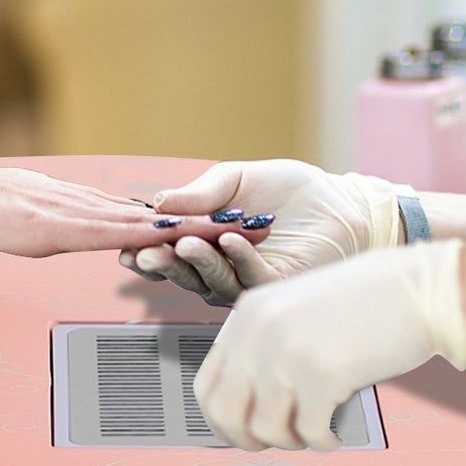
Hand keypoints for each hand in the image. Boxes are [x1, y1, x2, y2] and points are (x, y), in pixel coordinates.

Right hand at [0, 147, 275, 258]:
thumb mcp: (42, 220)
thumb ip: (71, 225)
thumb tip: (90, 233)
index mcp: (90, 206)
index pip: (151, 213)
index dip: (190, 218)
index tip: (226, 221)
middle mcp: (94, 206)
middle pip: (162, 214)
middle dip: (207, 221)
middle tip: (251, 223)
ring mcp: (82, 214)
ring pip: (147, 221)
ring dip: (188, 228)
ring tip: (230, 230)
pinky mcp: (67, 225)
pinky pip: (115, 230)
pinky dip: (148, 234)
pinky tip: (172, 235)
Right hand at [119, 159, 401, 304]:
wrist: (338, 201)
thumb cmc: (288, 191)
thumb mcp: (236, 179)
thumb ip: (200, 192)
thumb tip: (158, 202)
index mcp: (207, 244)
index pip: (169, 251)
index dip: (146, 249)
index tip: (127, 243)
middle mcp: (223, 269)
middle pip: (185, 273)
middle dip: (163, 263)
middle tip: (146, 253)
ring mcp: (249, 282)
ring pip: (213, 281)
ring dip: (197, 262)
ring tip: (184, 241)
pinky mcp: (278, 286)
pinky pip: (252, 277)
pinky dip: (238, 258)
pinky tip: (229, 240)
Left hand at [193, 240, 465, 450]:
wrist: (413, 287)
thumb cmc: (360, 305)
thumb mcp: (295, 312)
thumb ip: (264, 349)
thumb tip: (246, 413)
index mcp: (248, 312)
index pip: (206, 385)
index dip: (221, 420)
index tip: (244, 432)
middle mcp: (259, 331)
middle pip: (225, 414)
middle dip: (248, 440)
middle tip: (282, 438)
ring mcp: (289, 352)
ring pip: (265, 430)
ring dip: (292, 440)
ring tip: (316, 427)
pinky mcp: (323, 374)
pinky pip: (310, 433)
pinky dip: (324, 441)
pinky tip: (336, 430)